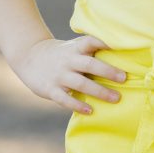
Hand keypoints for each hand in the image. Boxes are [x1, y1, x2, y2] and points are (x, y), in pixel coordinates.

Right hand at [11, 34, 126, 114]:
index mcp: (75, 48)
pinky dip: (77, 105)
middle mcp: (68, 60)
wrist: (29, 56)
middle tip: (124, 78)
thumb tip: (122, 57)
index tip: (120, 45)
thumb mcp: (73, 47)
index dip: (105, 42)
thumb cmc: (62, 54)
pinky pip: (65, 99)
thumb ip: (91, 52)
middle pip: (89, 64)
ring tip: (116, 98)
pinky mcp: (50, 89)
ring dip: (99, 91)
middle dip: (107, 71)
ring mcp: (59, 75)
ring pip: (80, 84)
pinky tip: (90, 111)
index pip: (91, 41)